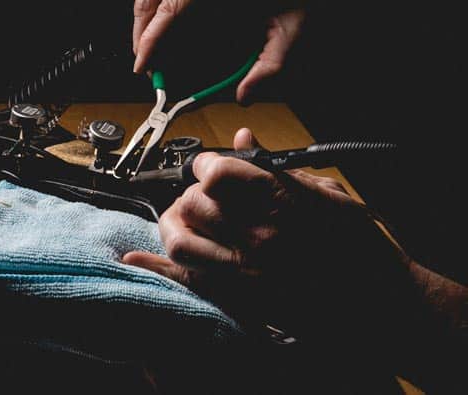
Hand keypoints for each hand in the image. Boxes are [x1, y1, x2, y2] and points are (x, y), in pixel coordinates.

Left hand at [123, 129, 412, 338]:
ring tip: (184, 222)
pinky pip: (185, 280)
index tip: (209, 169)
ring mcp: (246, 269)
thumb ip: (278, 167)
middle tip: (203, 199)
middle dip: (192, 196)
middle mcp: (257, 233)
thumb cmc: (357, 244)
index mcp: (280, 200)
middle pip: (194, 203)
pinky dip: (155, 265)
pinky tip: (134, 256)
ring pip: (181, 240)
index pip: (216, 170)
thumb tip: (245, 139)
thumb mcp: (327, 194)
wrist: (376, 300)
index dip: (206, 166)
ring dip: (175, 226)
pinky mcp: (240, 298)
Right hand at [132, 1, 305, 102]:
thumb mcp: (294, 22)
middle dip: (142, 31)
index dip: (149, 39)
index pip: (170, 10)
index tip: (143, 63)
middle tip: (144, 60)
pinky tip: (166, 22)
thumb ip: (271, 62)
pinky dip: (159, 7)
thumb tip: (246, 95)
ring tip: (150, 44)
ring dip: (147, 18)